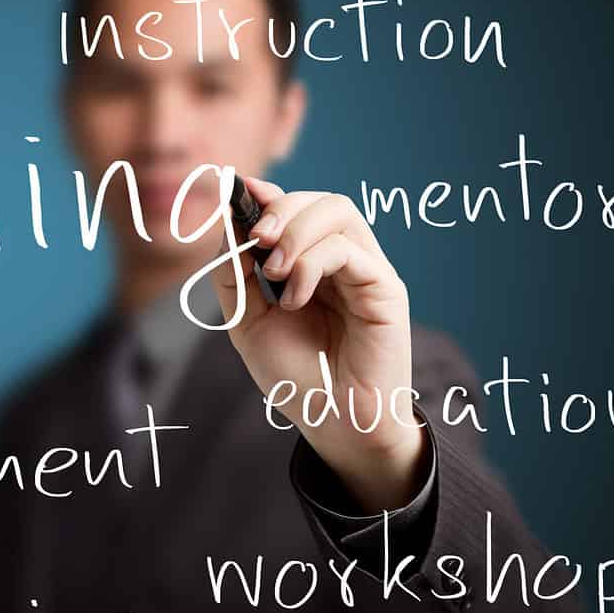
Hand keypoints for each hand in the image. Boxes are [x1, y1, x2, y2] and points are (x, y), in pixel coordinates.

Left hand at [210, 176, 426, 512]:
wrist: (332, 423)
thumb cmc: (296, 377)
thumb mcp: (246, 321)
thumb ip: (234, 274)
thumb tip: (227, 220)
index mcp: (313, 264)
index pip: (298, 209)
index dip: (270, 194)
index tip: (240, 190)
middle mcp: (344, 261)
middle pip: (321, 200)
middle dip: (282, 209)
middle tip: (256, 239)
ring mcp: (367, 271)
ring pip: (339, 212)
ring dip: (296, 231)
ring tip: (273, 271)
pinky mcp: (386, 288)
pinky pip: (349, 250)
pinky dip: (312, 264)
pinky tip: (294, 298)